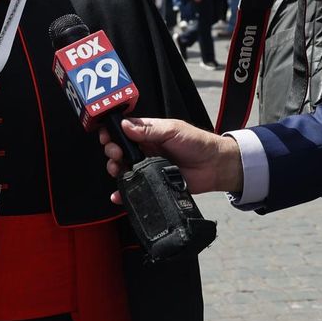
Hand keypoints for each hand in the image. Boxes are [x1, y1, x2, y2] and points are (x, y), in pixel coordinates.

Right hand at [98, 118, 242, 197]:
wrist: (215, 166)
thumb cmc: (197, 143)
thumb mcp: (172, 130)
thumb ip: (148, 129)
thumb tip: (125, 125)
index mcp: (148, 133)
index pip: (123, 131)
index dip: (112, 133)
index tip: (106, 136)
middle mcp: (145, 150)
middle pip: (119, 150)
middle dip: (112, 151)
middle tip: (116, 153)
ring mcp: (147, 167)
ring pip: (123, 169)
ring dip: (115, 169)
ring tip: (118, 170)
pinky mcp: (153, 183)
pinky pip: (134, 188)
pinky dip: (123, 193)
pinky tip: (118, 195)